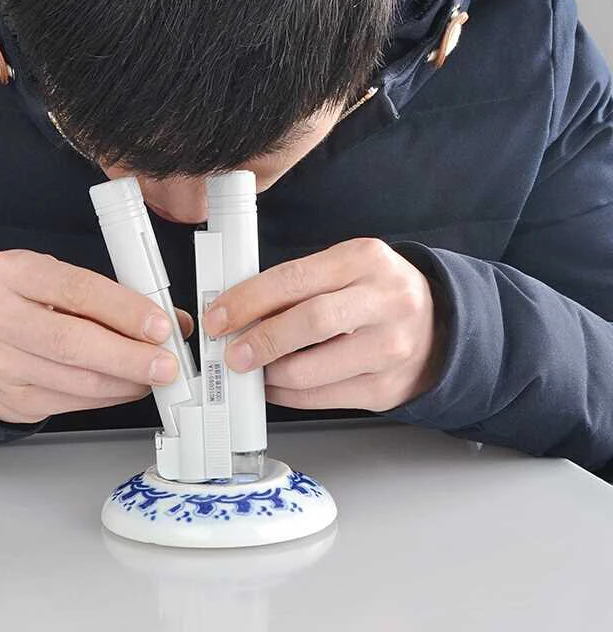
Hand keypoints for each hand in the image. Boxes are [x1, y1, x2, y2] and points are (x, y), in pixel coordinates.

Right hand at [0, 250, 192, 423]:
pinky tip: (127, 387)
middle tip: (165, 363)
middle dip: (130, 356)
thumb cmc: (26, 304)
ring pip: (77, 379)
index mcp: (14, 272)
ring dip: (126, 381)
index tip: (160, 326)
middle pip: (74, 342)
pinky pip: (72, 402)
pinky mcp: (10, 398)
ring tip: (153, 376)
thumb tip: (171, 320)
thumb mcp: (59, 283)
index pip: (78, 290)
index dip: (125, 310)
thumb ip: (112, 297)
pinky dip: (109, 397)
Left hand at [202, 238, 445, 411]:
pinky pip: (322, 398)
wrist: (440, 327)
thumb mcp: (346, 268)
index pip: (293, 278)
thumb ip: (298, 284)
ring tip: (252, 369)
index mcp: (364, 260)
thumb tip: (238, 310)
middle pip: (308, 322)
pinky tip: (275, 384)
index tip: (219, 315)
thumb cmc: (378, 294)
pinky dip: (288, 394)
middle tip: (230, 353)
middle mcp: (384, 301)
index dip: (247, 300)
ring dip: (269, 374)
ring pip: (311, 369)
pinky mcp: (386, 389)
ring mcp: (389, 348)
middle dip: (259, 340)